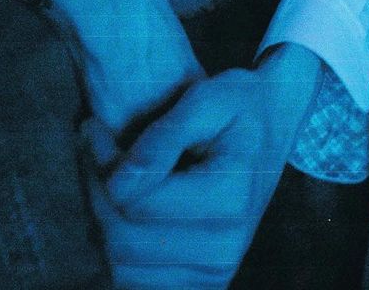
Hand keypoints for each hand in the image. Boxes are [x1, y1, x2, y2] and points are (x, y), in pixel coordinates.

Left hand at [86, 47, 319, 287]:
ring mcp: (215, 273)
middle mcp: (225, 248)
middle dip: (96, 190)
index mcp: (230, 200)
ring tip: (108, 175)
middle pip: (123, 239)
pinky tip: (124, 208)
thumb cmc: (240, 105)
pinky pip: (136, 284)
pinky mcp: (203, 283)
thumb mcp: (208, 97)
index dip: (103, 161)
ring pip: (122, 268)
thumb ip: (163, 135)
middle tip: (94, 147)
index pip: (135, 200)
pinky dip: (118, 250)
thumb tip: (119, 182)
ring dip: (102, 220)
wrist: (274, 124)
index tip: (94, 127)